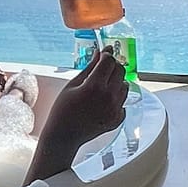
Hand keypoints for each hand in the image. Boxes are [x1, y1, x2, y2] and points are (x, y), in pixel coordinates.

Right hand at [25, 50, 126, 183]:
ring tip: (102, 85)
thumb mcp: (73, 84)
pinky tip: (103, 100)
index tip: (105, 51)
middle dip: (112, 65)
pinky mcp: (118, 118)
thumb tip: (99, 53)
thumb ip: (89, 67)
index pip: (109, 62)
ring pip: (124, 85)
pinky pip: (123, 101)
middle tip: (103, 66)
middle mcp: (109, 97)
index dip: (107, 54)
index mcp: (95, 86)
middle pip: (120, 71)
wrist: (65, 135)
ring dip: (116, 81)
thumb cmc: (63, 109)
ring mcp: (115, 109)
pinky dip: (116, 96)